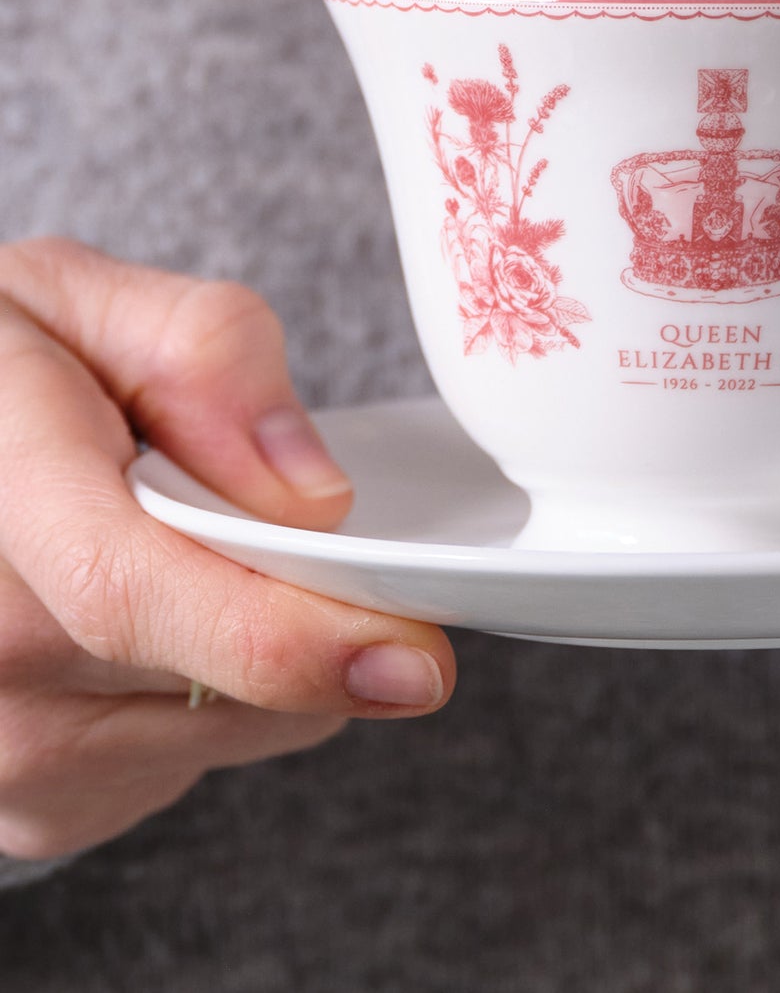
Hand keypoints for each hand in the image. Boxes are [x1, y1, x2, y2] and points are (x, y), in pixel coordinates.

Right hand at [0, 238, 454, 859]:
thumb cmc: (6, 369)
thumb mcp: (86, 302)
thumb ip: (205, 360)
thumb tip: (313, 497)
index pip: (124, 591)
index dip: (278, 635)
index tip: (411, 653)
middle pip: (208, 671)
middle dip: (314, 607)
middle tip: (327, 535)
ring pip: (229, 727)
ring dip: (277, 650)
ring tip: (216, 554)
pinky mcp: (41, 805)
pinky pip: (199, 759)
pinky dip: (230, 697)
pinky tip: (183, 620)